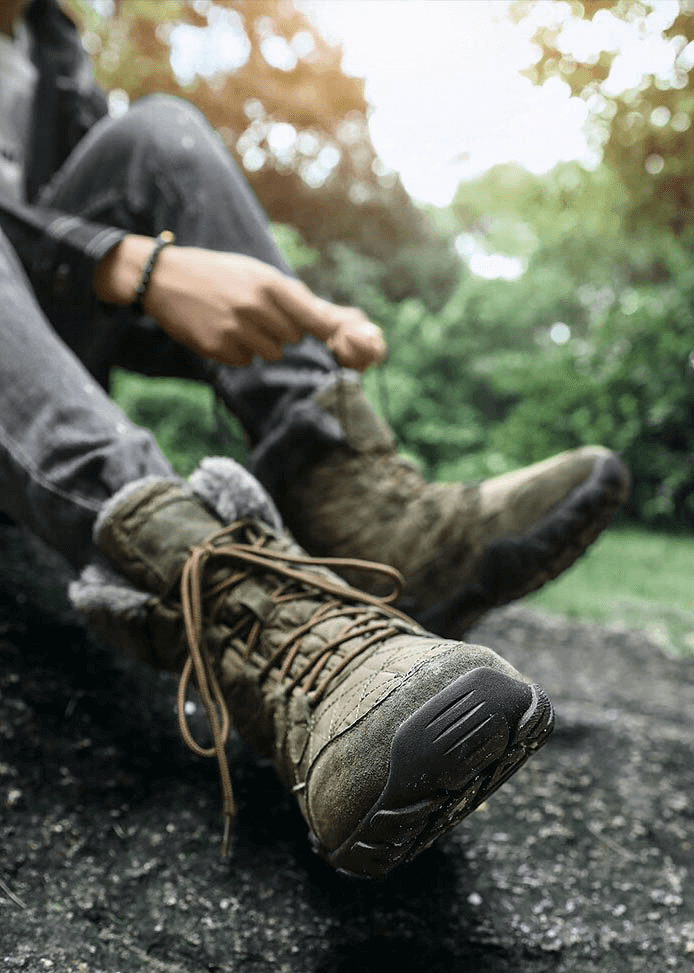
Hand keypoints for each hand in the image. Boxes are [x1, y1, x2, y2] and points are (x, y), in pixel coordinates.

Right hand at [94, 236, 386, 370]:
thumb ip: (289, 297)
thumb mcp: (255, 273)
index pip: (313, 318)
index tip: (353, 347)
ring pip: (270, 353)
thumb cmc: (219, 274)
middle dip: (281, 331)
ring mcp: (238, 330)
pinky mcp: (219, 349)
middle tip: (255, 313)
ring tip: (235, 320)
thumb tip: (329, 322)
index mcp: (271, 285)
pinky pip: (245, 361)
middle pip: (293, 339)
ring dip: (259, 343)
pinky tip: (219, 330)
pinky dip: (237, 351)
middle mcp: (257, 308)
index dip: (333, 334)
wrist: (165, 278)